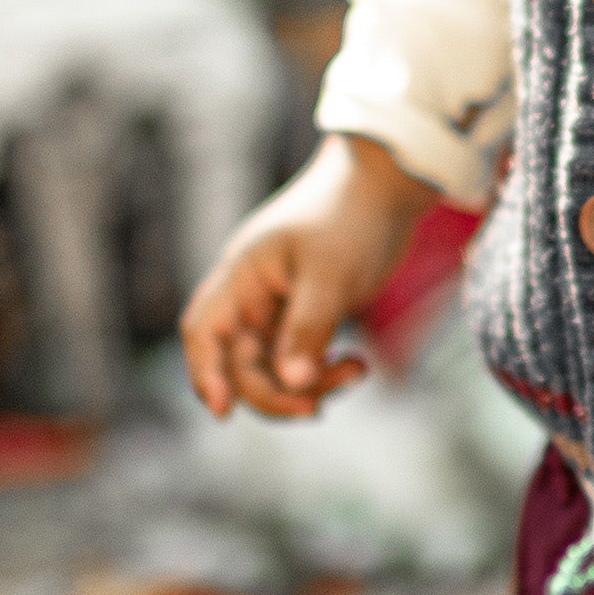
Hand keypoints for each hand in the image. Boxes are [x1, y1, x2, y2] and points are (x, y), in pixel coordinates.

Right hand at [179, 134, 436, 419]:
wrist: (389, 183)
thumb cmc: (351, 216)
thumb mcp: (329, 274)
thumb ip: (308, 329)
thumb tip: (294, 384)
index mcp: (243, 274)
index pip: (204, 330)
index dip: (204, 372)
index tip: (222, 411)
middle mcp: (254, 294)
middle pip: (241, 363)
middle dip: (274, 392)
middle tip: (316, 407)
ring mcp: (282, 306)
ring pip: (275, 368)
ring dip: (308, 384)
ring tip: (356, 371)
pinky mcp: (310, 314)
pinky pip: (303, 360)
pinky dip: (324, 372)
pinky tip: (356, 366)